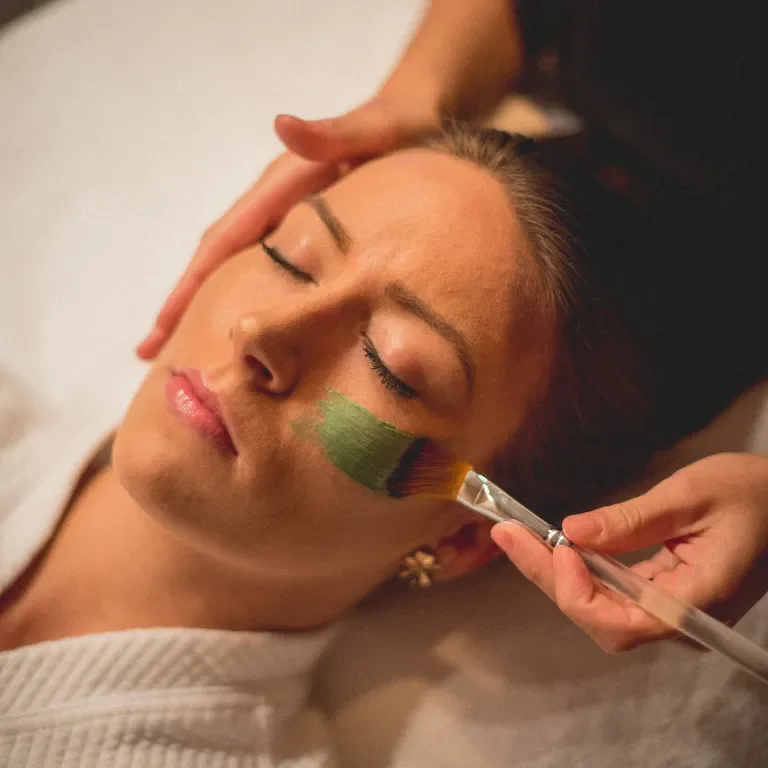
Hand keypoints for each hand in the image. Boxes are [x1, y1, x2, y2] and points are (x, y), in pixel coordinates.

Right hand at [136, 95, 439, 359]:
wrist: (411, 119)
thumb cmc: (396, 127)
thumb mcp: (371, 130)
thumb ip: (331, 133)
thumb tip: (281, 124)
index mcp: (279, 186)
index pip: (224, 239)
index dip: (193, 283)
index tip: (164, 323)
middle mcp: (271, 203)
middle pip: (215, 258)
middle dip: (183, 304)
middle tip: (151, 353)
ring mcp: (283, 217)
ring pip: (232, 265)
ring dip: (204, 304)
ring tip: (177, 348)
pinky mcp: (299, 229)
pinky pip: (259, 266)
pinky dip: (240, 296)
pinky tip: (238, 324)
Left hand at [491, 453, 767, 651]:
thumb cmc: (752, 493)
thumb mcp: (691, 496)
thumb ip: (633, 520)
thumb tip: (572, 531)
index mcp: (696, 601)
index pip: (623, 624)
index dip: (580, 593)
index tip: (559, 546)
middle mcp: (680, 619)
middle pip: (601, 618)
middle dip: (549, 577)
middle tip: (506, 534)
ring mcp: (671, 610)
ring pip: (600, 609)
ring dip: (554, 574)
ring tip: (515, 537)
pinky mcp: (663, 594)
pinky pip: (612, 593)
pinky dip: (577, 569)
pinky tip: (550, 546)